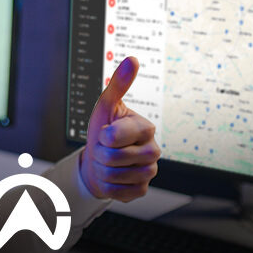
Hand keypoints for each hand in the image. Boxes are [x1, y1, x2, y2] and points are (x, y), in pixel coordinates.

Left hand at [80, 56, 159, 201]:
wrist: (99, 160)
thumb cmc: (104, 130)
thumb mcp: (106, 106)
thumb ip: (119, 84)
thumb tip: (132, 60)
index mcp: (146, 128)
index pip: (116, 136)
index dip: (103, 136)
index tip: (105, 132)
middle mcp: (153, 151)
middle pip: (114, 157)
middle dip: (100, 153)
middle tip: (104, 148)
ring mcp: (149, 172)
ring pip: (114, 176)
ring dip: (102, 169)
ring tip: (106, 161)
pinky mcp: (141, 190)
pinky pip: (116, 192)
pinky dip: (106, 185)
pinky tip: (111, 177)